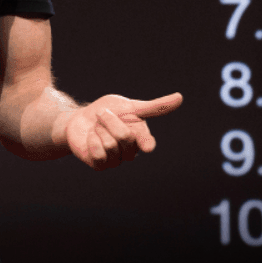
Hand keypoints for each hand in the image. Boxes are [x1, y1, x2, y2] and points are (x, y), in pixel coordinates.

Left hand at [60, 92, 182, 169]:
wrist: (81, 119)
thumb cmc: (108, 111)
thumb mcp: (130, 106)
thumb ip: (154, 107)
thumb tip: (180, 97)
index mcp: (140, 138)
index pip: (146, 141)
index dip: (145, 142)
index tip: (147, 146)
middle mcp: (130, 152)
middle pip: (124, 137)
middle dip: (110, 121)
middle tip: (103, 116)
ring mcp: (115, 161)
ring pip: (110, 145)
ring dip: (99, 129)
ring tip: (97, 127)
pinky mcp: (99, 165)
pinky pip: (98, 153)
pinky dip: (92, 140)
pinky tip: (90, 138)